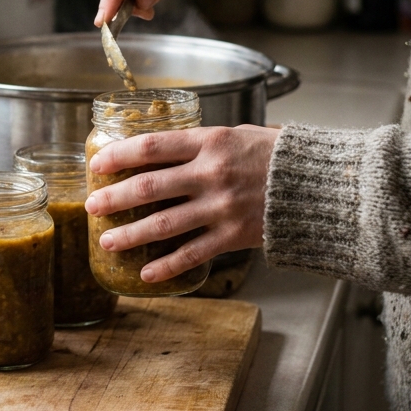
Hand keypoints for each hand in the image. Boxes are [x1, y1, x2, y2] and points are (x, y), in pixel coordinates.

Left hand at [83, 124, 278, 282]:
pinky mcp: (234, 235)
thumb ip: (200, 145)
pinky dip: (166, 266)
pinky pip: (192, 254)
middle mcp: (212, 173)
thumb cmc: (276, 156)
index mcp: (210, 142)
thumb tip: (160, 151)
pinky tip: (146, 274)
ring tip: (107, 241)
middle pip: (149, 186)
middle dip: (114, 197)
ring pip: (164, 223)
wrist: (318, 184)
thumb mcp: (238, 135)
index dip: (119, 155)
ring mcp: (222, 207)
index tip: (97, 163)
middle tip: (91, 206)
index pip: (152, 146)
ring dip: (130, 234)